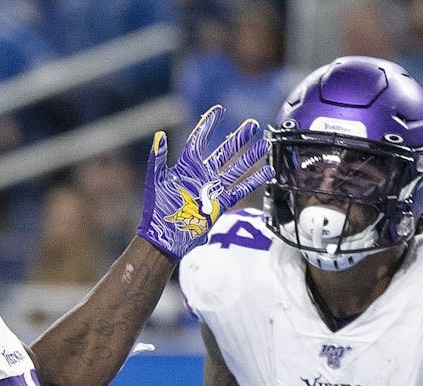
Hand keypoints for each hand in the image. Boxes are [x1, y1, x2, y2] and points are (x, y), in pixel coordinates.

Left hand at [136, 106, 270, 259]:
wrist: (164, 239)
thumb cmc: (156, 211)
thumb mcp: (155, 181)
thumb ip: (158, 158)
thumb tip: (158, 136)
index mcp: (185, 166)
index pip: (199, 140)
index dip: (208, 125)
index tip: (219, 110)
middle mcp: (201, 175)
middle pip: (224, 152)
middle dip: (238, 138)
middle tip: (252, 124)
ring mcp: (212, 189)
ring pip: (236, 169)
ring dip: (250, 157)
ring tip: (264, 144)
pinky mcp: (220, 204)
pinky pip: (240, 189)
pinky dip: (254, 181)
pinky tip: (266, 171)